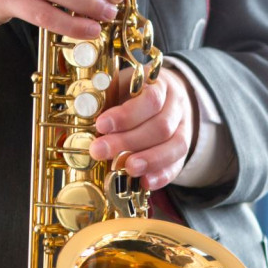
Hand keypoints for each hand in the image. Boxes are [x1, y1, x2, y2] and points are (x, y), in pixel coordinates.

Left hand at [89, 68, 195, 190]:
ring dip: (149, 160)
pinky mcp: (183, 152)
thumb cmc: (134, 93)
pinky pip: (178, 165)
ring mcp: (185, 130)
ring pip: (175, 147)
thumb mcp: (120, 86)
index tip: (101, 125)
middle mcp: (177, 107)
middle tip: (100, 151)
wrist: (165, 99)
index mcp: (161, 85)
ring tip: (126, 169)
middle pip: (161, 127)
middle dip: (128, 141)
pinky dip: (161, 175)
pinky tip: (145, 182)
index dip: (126, 115)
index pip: (151, 99)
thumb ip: (107, 98)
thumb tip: (82, 113)